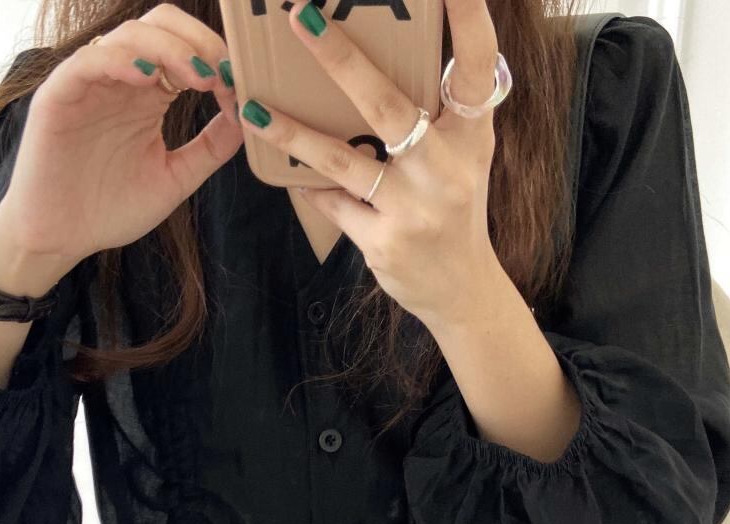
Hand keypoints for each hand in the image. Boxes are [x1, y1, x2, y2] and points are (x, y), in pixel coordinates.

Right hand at [0, 9, 240, 298]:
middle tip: (222, 70)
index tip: (238, 83)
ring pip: (130, 35)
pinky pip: (91, 60)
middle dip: (197, 41)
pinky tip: (148, 79)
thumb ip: (209, 148)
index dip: (214, 56)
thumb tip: (248, 115)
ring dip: (169, 49)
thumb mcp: (173, 179)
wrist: (58, 240)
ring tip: (197, 78)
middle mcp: (120, 78)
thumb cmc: (108, 210)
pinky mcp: (60, 93)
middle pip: (160, 26)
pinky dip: (121, 60)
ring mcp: (90, 81)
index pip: (184, 47)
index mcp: (148, 93)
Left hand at [252, 0, 499, 335]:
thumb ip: (443, 102)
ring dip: (293, 132)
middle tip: (300, 15)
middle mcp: (446, 167)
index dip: (469, 16)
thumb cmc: (455, 202)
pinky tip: (291, 171)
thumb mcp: (465, 149)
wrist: (462, 289)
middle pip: (387, 104)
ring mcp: (414, 208)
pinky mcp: (385, 242)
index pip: (476, 61)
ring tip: (254, 106)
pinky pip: (335, 202)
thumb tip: (403, 40)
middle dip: (340, 58)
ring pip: (343, 159)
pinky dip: (313, 184)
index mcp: (471, 131)